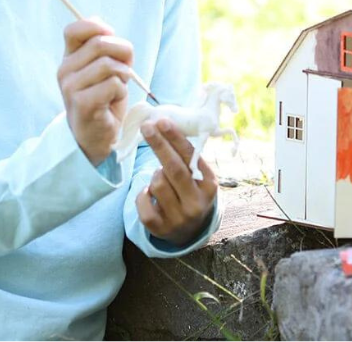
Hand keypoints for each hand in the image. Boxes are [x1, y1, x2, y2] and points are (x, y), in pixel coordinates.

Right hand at [58, 16, 135, 166]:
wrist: (97, 136)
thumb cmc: (104, 98)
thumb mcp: (103, 68)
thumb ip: (104, 47)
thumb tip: (106, 29)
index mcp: (69, 58)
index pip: (74, 29)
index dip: (96, 27)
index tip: (110, 37)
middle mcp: (64, 70)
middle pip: (101, 43)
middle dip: (122, 53)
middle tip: (125, 69)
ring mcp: (71, 87)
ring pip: (109, 64)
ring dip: (123, 75)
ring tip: (117, 88)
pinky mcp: (82, 103)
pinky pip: (113, 84)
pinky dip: (121, 91)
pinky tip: (114, 101)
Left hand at [136, 118, 218, 247]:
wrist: (190, 231)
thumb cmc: (191, 191)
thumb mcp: (199, 176)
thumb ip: (188, 157)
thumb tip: (164, 125)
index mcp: (209, 185)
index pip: (191, 157)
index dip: (175, 138)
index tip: (162, 121)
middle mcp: (197, 203)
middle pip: (174, 168)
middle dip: (159, 144)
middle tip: (147, 126)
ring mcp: (179, 218)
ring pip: (157, 183)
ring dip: (154, 175)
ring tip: (161, 179)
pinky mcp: (160, 229)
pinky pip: (143, 202)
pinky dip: (142, 193)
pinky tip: (150, 194)